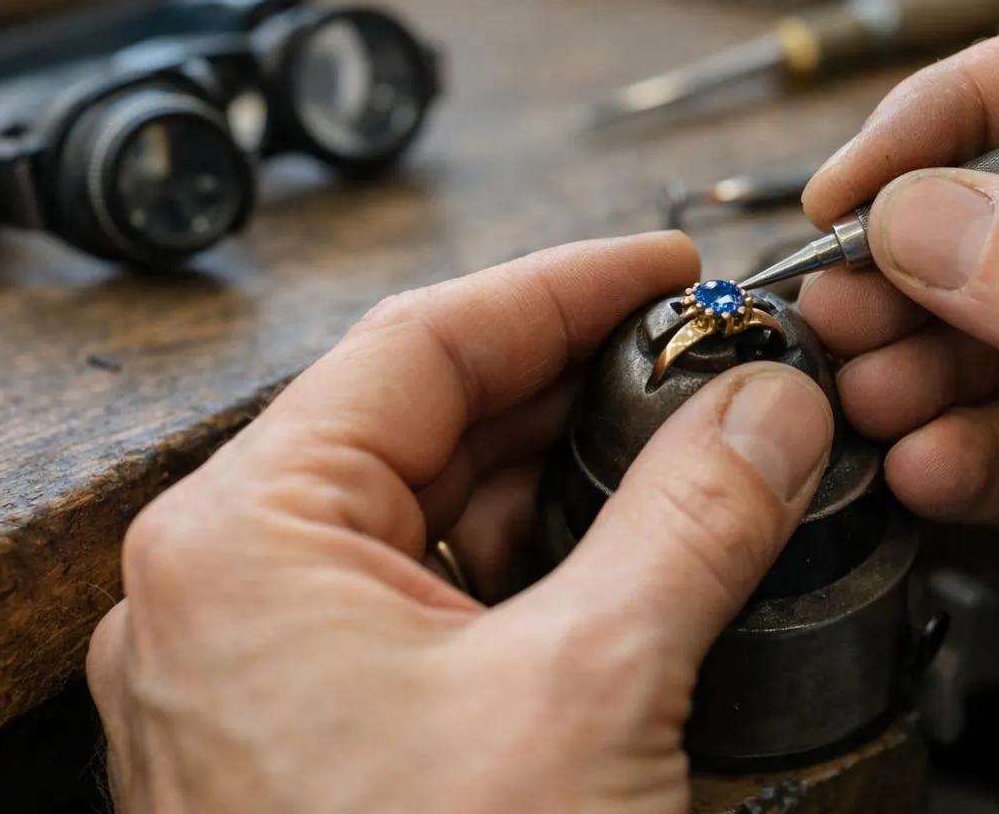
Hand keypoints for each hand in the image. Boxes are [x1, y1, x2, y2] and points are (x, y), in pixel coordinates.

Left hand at [86, 233, 833, 813]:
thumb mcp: (590, 689)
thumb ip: (691, 518)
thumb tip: (761, 410)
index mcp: (244, 541)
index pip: (424, 341)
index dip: (564, 284)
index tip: (661, 266)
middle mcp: (237, 593)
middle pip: (432, 419)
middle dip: (580, 380)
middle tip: (696, 354)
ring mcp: (277, 668)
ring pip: (442, 509)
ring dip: (568, 469)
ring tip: (685, 439)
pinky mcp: (330, 732)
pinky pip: (442, 597)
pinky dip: (542, 558)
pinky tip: (631, 544)